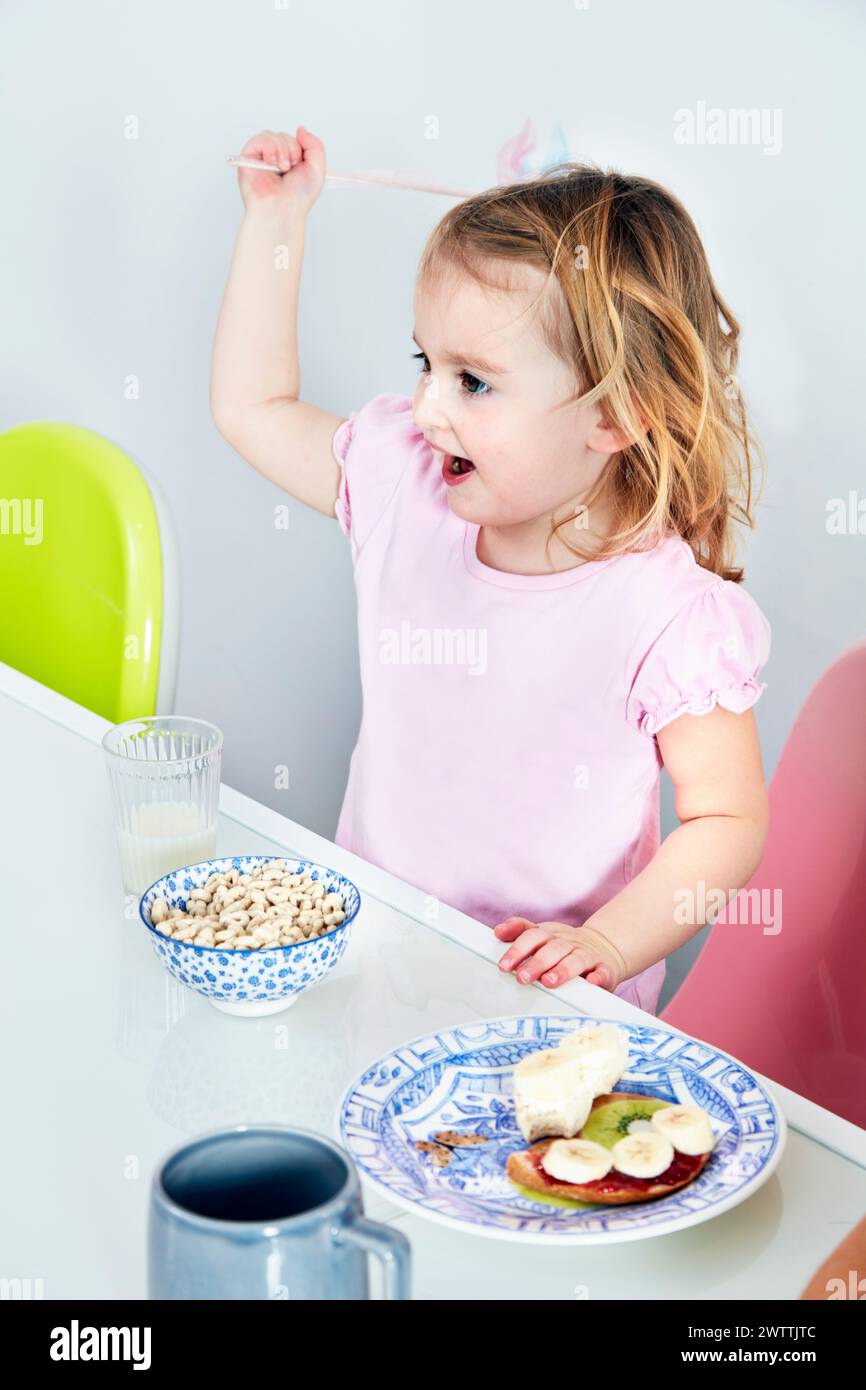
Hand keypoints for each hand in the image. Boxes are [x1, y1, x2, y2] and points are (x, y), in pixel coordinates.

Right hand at [236, 126, 325, 214]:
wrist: (283, 209)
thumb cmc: (297, 198)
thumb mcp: (317, 169)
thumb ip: (315, 145)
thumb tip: (301, 129)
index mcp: (290, 162)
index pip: (295, 140)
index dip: (300, 149)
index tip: (300, 165)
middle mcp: (275, 160)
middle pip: (284, 136)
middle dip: (292, 150)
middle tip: (290, 169)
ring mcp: (261, 159)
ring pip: (273, 136)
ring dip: (282, 150)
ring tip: (281, 168)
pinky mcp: (248, 159)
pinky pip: (259, 139)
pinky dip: (269, 148)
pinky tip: (271, 163)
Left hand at [493, 917, 627, 990]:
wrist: (605, 947)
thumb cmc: (565, 946)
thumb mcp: (543, 934)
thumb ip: (520, 931)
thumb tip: (498, 931)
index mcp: (550, 935)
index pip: (532, 936)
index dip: (518, 949)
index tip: (504, 965)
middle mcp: (568, 943)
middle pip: (552, 949)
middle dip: (536, 963)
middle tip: (522, 978)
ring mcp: (587, 955)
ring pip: (575, 960)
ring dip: (562, 970)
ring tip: (549, 981)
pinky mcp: (605, 969)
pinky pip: (602, 972)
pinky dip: (598, 976)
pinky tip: (591, 982)